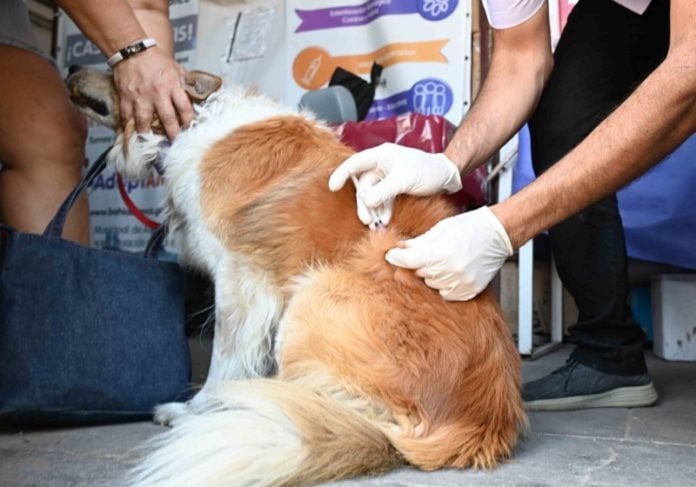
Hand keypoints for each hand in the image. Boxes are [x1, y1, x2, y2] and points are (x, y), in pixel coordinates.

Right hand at [112, 47, 193, 139]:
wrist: (131, 49)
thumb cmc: (156, 59)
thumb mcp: (176, 68)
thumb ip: (184, 83)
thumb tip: (195, 95)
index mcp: (173, 85)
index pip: (185, 108)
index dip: (189, 122)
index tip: (190, 131)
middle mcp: (158, 93)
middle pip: (168, 120)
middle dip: (173, 134)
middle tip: (176, 144)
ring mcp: (140, 97)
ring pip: (145, 122)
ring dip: (149, 135)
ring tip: (152, 143)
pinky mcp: (125, 97)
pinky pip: (127, 117)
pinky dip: (128, 127)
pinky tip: (131, 135)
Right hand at [329, 143, 461, 226]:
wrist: (447, 176)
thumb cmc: (428, 170)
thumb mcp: (404, 180)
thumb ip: (384, 191)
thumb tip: (367, 202)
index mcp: (381, 155)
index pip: (355, 163)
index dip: (341, 174)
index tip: (332, 187)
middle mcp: (381, 164)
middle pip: (363, 184)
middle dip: (364, 203)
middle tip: (366, 219)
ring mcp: (386, 177)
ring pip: (372, 194)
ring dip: (373, 209)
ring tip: (377, 223)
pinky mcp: (393, 187)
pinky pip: (382, 199)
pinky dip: (382, 209)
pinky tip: (385, 220)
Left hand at [385, 207, 512, 300]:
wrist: (498, 234)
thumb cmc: (470, 227)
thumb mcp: (440, 229)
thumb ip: (418, 242)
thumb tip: (399, 248)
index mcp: (440, 252)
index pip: (408, 261)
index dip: (396, 258)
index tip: (391, 255)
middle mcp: (450, 270)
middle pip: (418, 274)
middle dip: (417, 264)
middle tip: (425, 254)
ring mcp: (460, 282)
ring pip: (431, 285)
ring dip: (430, 275)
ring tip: (443, 261)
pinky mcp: (469, 291)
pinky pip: (446, 294)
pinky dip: (444, 285)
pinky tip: (450, 272)